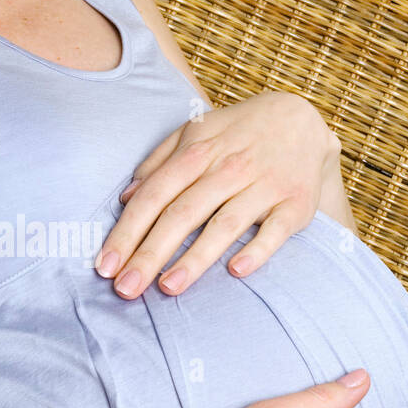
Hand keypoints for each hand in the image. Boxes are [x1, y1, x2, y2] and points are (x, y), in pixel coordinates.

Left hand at [94, 90, 341, 297]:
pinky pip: (275, 230)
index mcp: (198, 151)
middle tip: (125, 288)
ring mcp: (264, 186)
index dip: (127, 231)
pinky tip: (236, 271)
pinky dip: (257, 250)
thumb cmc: (237, 133)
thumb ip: (159, 162)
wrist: (302, 119)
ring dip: (194, 258)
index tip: (105, 265)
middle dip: (150, 253)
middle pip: (182, 214)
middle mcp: (228, 168)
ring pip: (224, 225)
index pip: (154, 196)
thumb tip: (125, 197)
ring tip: (167, 288)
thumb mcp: (195, 132)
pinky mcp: (295, 203)